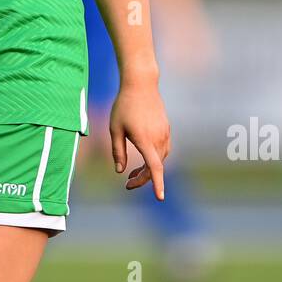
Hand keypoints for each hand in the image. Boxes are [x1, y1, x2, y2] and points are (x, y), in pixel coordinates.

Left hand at [108, 78, 170, 200]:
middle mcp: (158, 138)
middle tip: (128, 185)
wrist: (141, 84)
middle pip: (155, 167)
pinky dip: (154, 158)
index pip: (154, 167)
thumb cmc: (124, 105)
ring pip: (160, 159)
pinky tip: (144, 158)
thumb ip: (118, 152)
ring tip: (133, 174)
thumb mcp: (115, 129)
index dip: (156, 184)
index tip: (160, 197)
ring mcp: (164, 133)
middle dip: (143, 179)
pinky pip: (162, 150)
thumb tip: (120, 171)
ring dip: (148, 169)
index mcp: (144, 139)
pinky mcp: (166, 129)